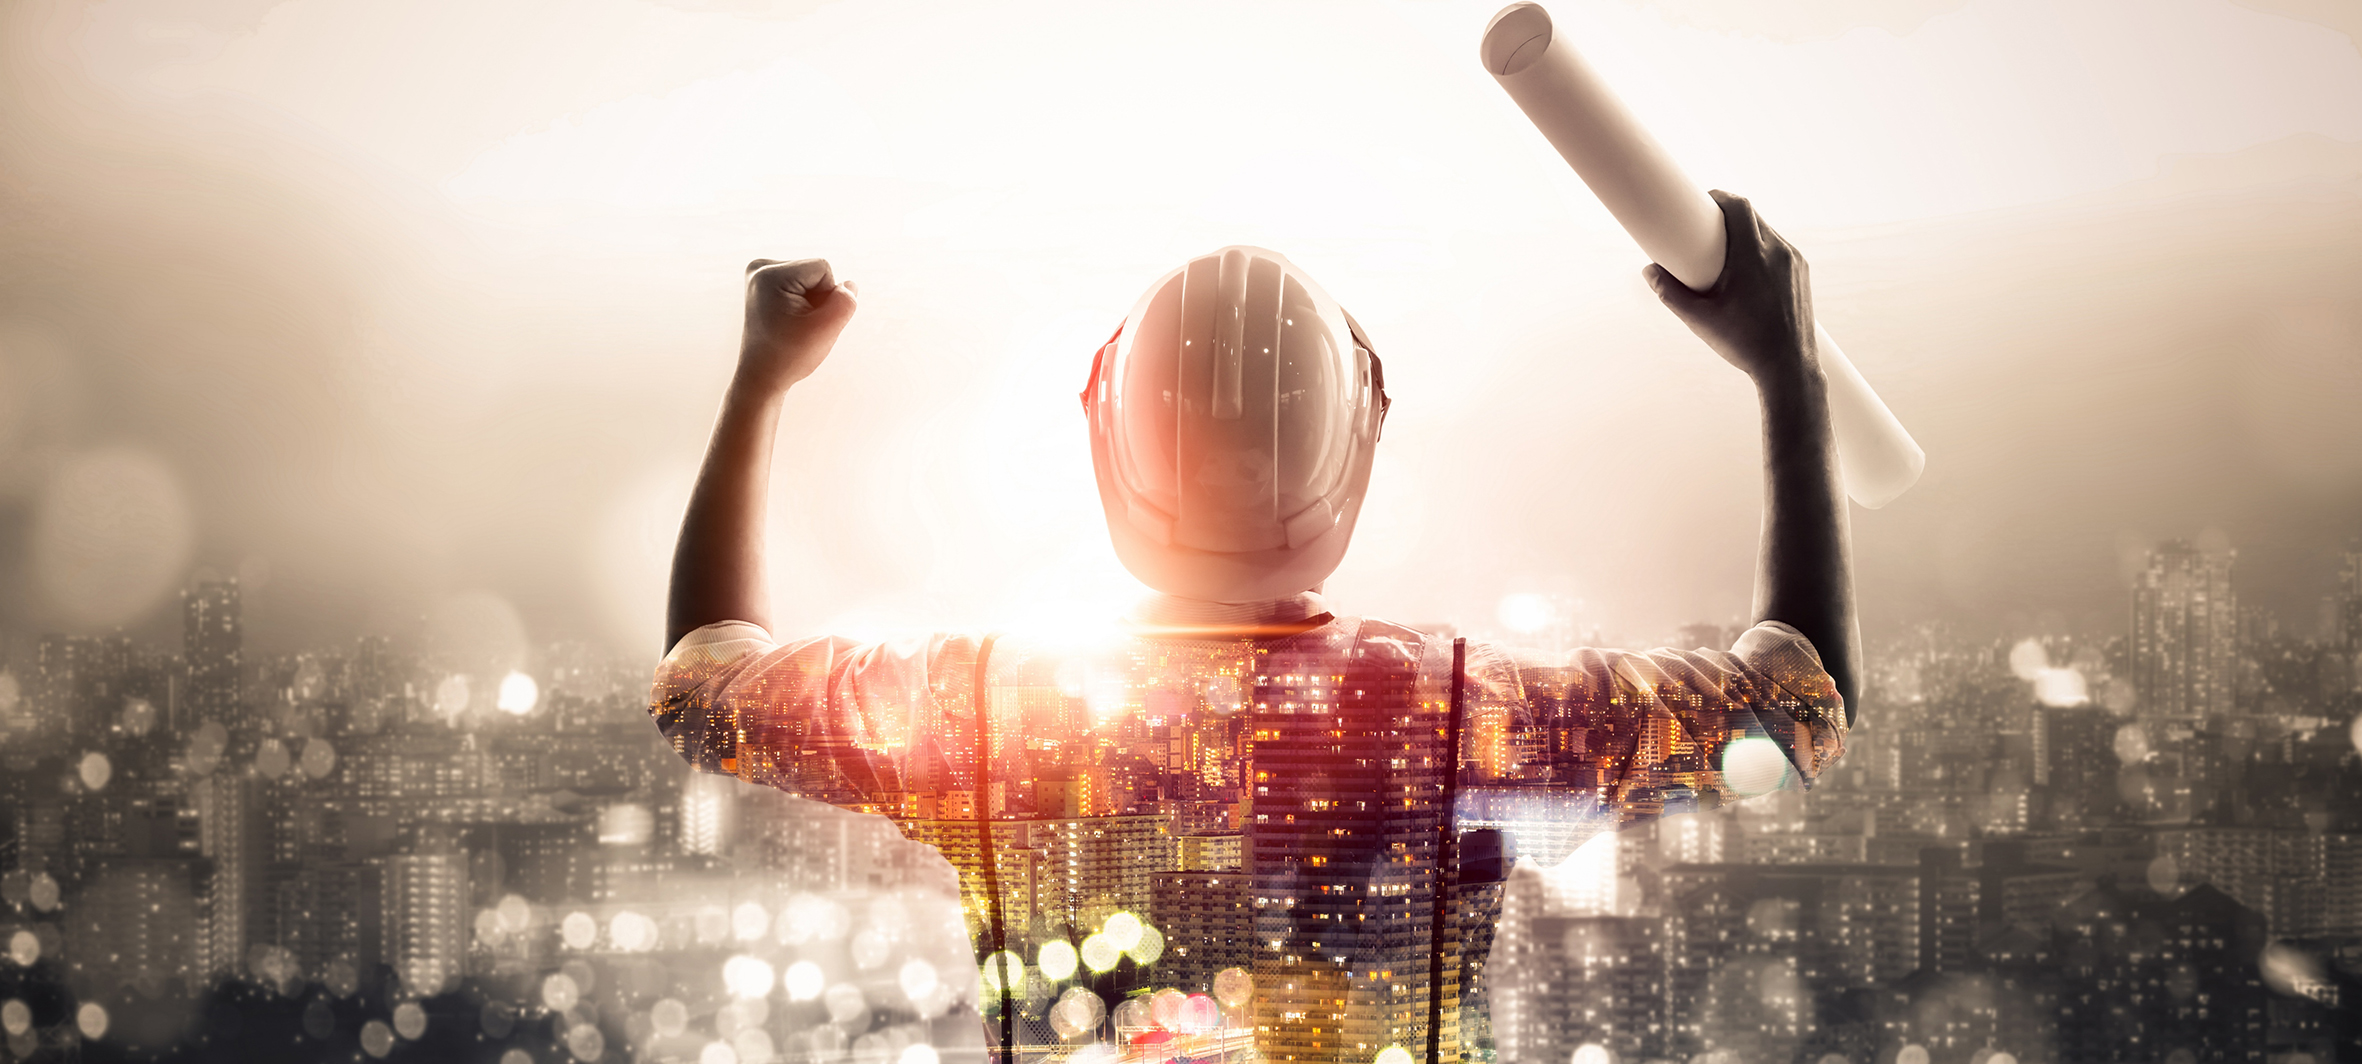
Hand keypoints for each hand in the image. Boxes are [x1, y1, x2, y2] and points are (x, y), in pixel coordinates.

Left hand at [737, 258, 856, 394]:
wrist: (761, 377)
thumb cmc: (791, 356)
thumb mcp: (826, 330)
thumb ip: (845, 302)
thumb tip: (849, 284)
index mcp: (770, 274)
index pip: (823, 269)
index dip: (827, 297)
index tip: (807, 321)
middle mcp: (760, 267)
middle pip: (816, 272)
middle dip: (818, 298)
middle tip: (799, 327)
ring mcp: (758, 274)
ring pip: (810, 279)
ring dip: (811, 302)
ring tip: (793, 326)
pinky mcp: (763, 284)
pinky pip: (800, 285)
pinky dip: (802, 303)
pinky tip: (789, 321)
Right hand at [1644, 191, 1816, 388]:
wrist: (1789, 367)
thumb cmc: (1744, 343)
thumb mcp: (1700, 319)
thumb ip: (1670, 294)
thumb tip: (1649, 271)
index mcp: (1754, 255)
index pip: (1739, 206)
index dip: (1719, 197)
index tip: (1703, 202)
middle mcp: (1778, 252)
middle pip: (1751, 215)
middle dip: (1728, 214)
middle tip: (1705, 226)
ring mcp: (1793, 262)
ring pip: (1766, 231)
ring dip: (1745, 230)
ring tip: (1724, 247)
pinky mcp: (1801, 272)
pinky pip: (1778, 248)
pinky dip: (1760, 247)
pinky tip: (1747, 264)